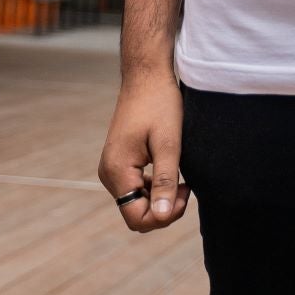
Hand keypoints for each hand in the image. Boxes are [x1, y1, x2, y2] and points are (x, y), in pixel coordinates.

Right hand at [99, 69, 188, 231]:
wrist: (146, 76)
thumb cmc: (160, 103)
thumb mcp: (168, 144)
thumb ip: (164, 182)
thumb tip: (163, 216)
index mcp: (117, 170)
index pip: (137, 218)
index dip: (165, 216)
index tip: (185, 191)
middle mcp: (109, 172)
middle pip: (136, 213)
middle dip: (163, 208)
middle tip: (186, 186)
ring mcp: (112, 167)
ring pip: (136, 202)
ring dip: (159, 198)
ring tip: (180, 177)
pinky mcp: (119, 161)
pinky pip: (135, 188)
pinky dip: (153, 187)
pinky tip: (169, 170)